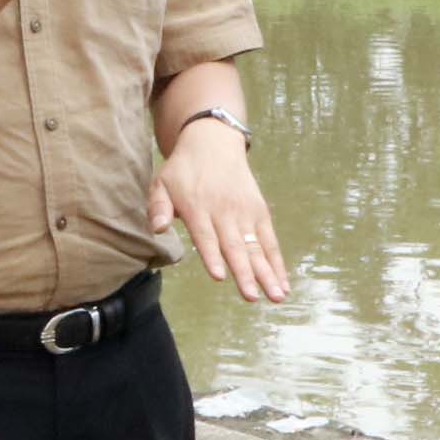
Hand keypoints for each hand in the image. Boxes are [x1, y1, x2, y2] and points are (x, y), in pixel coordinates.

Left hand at [149, 118, 292, 305]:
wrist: (213, 143)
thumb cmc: (183, 170)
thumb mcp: (162, 183)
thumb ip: (158, 207)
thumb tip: (156, 228)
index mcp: (198, 208)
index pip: (206, 236)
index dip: (212, 256)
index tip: (219, 276)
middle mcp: (224, 212)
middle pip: (235, 247)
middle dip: (245, 273)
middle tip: (252, 296)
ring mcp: (245, 213)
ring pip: (256, 248)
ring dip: (267, 273)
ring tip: (276, 296)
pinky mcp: (259, 213)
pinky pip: (270, 241)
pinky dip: (277, 262)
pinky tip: (282, 283)